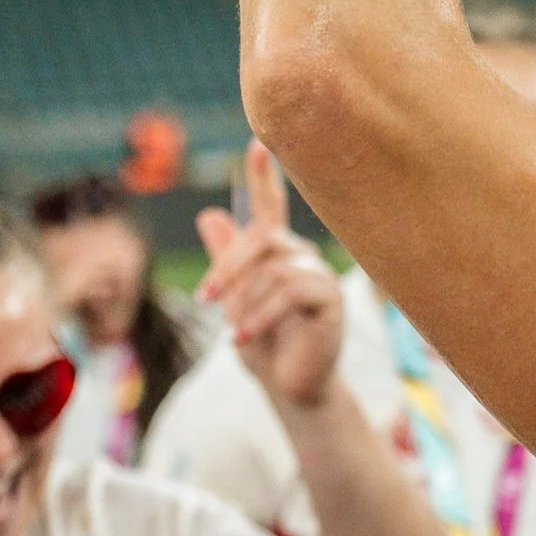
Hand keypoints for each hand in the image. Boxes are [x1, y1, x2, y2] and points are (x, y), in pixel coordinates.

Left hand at [196, 142, 344, 410]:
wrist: (290, 391)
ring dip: (245, 299)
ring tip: (232, 331)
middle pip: (263, 237)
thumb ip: (225, 263)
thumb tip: (208, 215)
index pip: (269, 208)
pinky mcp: (329, 299)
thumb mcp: (234, 304)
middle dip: (229, 265)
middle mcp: (301, 256)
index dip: (263, 177)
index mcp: (278, 254)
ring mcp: (318, 275)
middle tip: (206, 298)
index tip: (256, 144)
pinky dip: (261, 315)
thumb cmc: (266, 348)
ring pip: (274, 266)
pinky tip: (243, 339)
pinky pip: (290, 291)